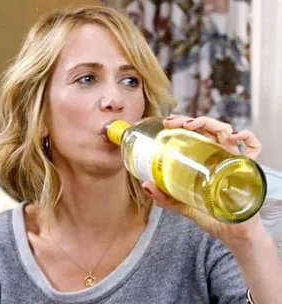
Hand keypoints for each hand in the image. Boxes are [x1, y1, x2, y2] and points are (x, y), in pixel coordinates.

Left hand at [142, 115, 267, 249]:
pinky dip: (244, 136)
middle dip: (187, 120)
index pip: (195, 134)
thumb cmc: (212, 215)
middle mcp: (218, 155)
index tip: (166, 124)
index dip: (181, 124)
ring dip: (207, 122)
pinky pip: (253, 146)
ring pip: (224, 130)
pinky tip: (229, 137)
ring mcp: (233, 158)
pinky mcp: (247, 166)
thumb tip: (145, 185)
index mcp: (204, 159)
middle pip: (206, 128)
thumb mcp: (183, 204)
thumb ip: (165, 197)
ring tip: (190, 125)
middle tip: (171, 123)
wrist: (233, 234)